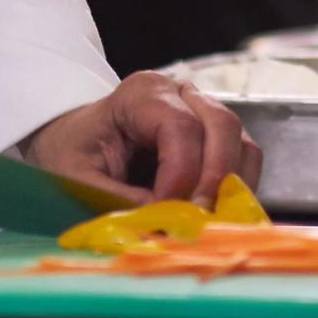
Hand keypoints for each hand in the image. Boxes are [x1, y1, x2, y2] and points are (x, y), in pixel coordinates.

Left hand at [23, 73, 260, 205]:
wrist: (75, 146)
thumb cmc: (73, 155)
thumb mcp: (77, 178)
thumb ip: (117, 200)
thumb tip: (162, 224)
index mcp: (143, 93)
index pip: (181, 128)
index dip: (179, 175)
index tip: (163, 213)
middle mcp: (182, 94)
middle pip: (222, 127)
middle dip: (215, 181)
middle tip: (195, 223)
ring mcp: (204, 114)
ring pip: (242, 146)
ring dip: (231, 190)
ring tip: (203, 224)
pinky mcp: (217, 142)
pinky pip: (245, 164)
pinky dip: (236, 194)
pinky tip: (212, 218)